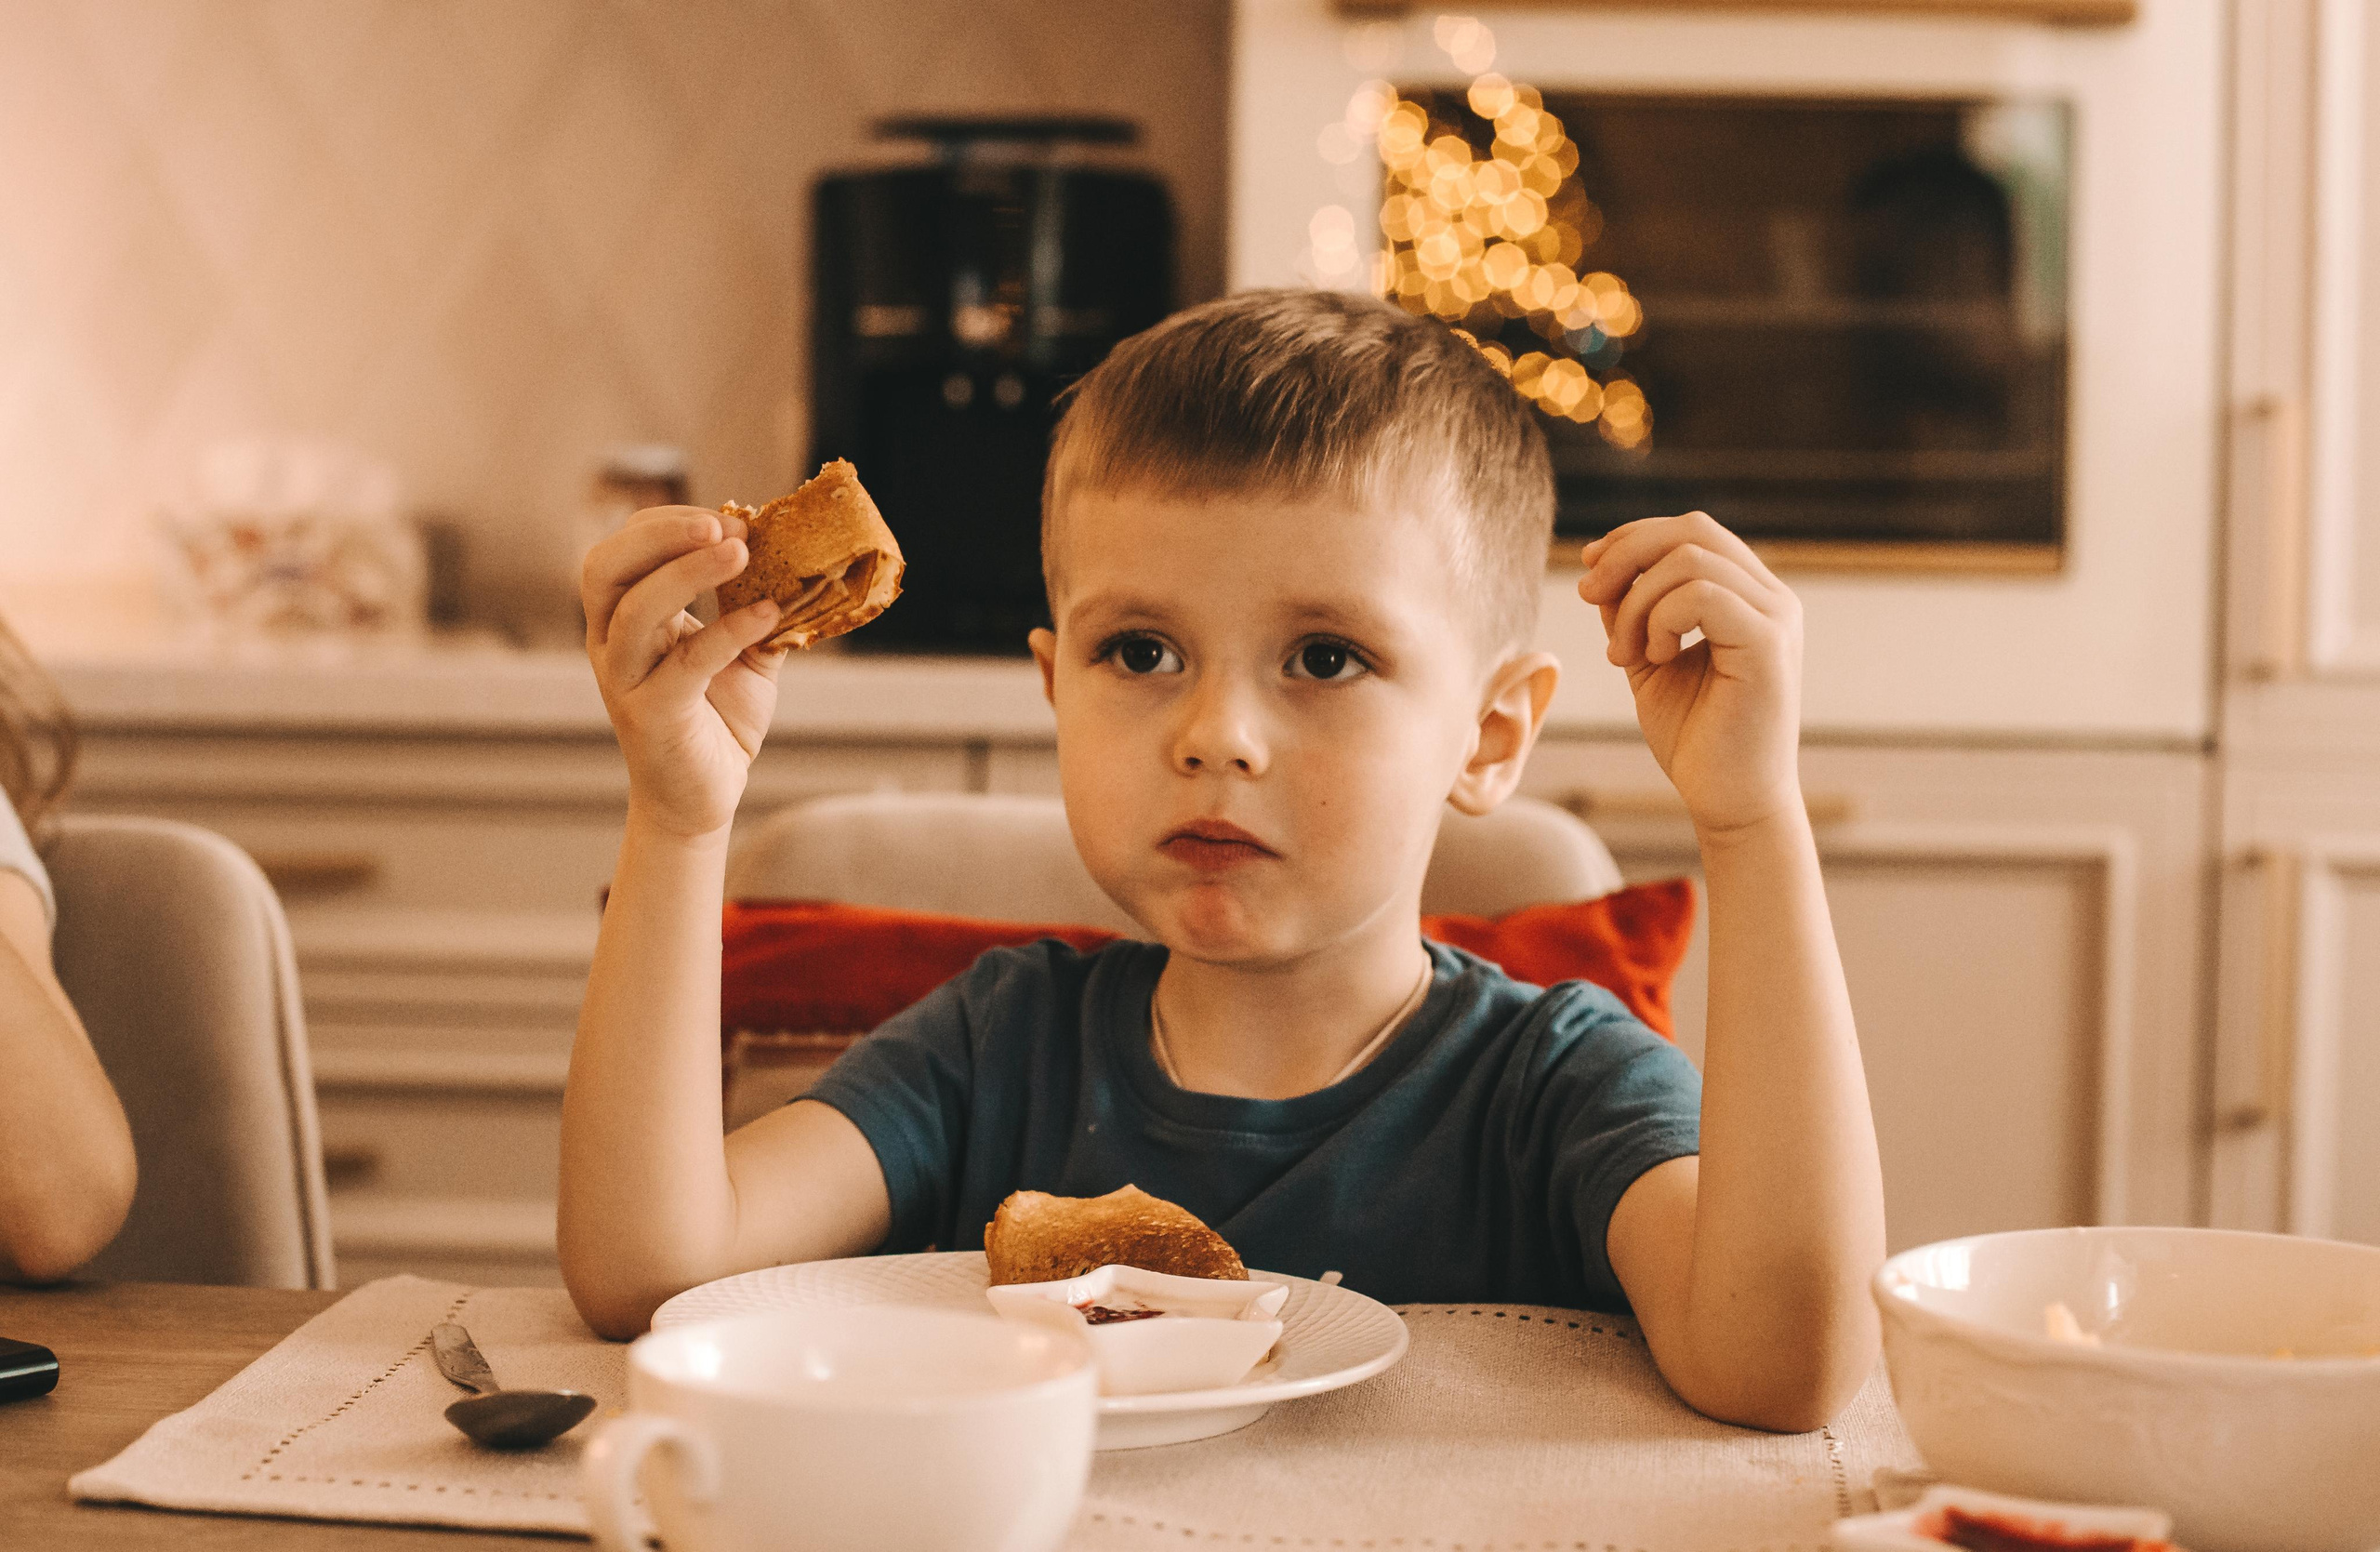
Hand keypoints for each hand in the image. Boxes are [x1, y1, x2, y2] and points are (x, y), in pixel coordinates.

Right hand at [583, 506, 784, 839]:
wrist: (703, 799)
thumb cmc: (719, 721)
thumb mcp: (744, 653)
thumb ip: (755, 606)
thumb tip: (793, 556)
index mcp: (624, 618)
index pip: (625, 549)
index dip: (671, 524)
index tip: (732, 519)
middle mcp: (611, 644)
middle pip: (605, 568)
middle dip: (660, 535)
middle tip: (722, 525)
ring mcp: (625, 681)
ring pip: (635, 610)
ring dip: (687, 572)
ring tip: (742, 553)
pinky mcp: (651, 716)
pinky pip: (685, 664)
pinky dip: (727, 632)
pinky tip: (768, 614)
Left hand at [1576, 512, 1802, 836]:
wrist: (1729, 802)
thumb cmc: (1695, 738)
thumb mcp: (1648, 658)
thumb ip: (1631, 611)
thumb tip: (1601, 564)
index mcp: (1749, 596)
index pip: (1692, 532)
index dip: (1634, 537)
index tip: (1589, 567)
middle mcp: (1771, 597)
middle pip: (1692, 530)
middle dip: (1627, 552)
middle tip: (1588, 595)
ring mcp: (1776, 617)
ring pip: (1689, 559)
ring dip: (1636, 602)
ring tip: (1625, 654)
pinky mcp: (1770, 643)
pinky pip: (1700, 595)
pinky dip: (1660, 619)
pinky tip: (1655, 658)